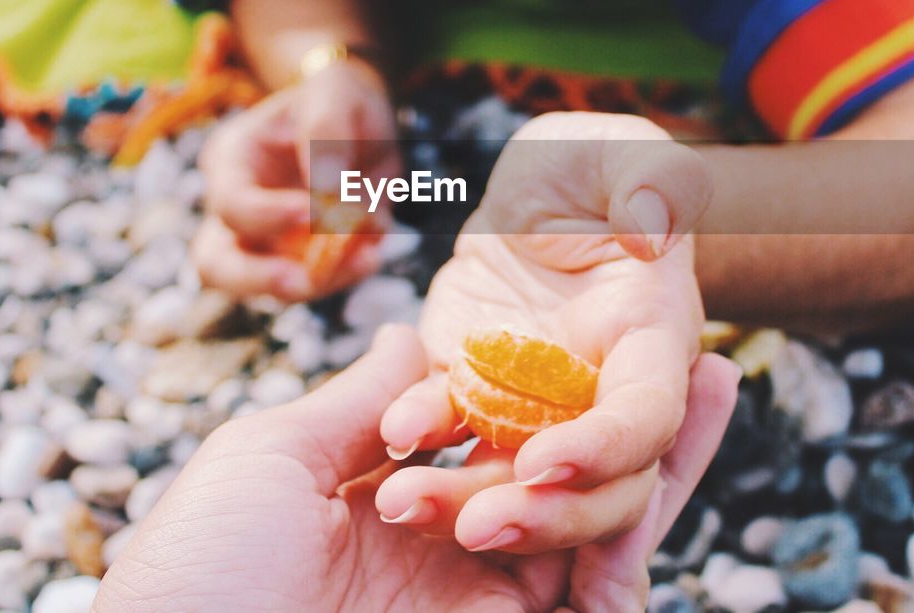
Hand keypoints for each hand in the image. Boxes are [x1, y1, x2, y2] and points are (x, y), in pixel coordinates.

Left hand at [94, 323, 738, 611]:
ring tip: (711, 381)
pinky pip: (589, 586)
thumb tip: (404, 332)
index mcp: (395, 499)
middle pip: (567, 477)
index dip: (555, 386)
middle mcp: (453, 548)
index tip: (599, 327)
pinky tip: (670, 456)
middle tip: (702, 357)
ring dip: (656, 460)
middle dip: (636, 423)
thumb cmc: (203, 566)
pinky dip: (632, 528)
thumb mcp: (277, 462)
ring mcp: (484, 597)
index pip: (498, 431)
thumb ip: (359, 402)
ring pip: (594, 526)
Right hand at [192, 60, 398, 300]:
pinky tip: (373, 252)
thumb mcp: (334, 94)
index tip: (315, 211)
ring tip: (366, 259)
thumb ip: (326, 136)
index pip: (231, 203)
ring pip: (268, 287)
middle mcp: (238, 208)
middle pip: (216, 264)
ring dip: (320, 281)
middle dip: (258, 279)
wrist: (357, 113)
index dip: (267, 215)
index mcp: (232, 160)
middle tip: (302, 281)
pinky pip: (317, 282)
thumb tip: (327, 194)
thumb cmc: (335, 96)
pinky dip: (346, 274)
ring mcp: (267, 240)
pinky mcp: (302, 258)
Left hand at [378, 112, 728, 554]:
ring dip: (466, 502)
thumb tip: (653, 233)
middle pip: (592, 486)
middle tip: (478, 528)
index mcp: (652, 340)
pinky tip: (391, 435)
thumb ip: (652, 179)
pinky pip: (449, 429)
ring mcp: (535, 400)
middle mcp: (600, 388)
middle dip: (542, 517)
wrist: (537, 188)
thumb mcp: (623, 149)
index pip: (647, 416)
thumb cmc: (591, 162)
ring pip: (514, 479)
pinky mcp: (473, 389)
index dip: (607, 448)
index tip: (549, 462)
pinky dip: (420, 437)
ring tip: (404, 505)